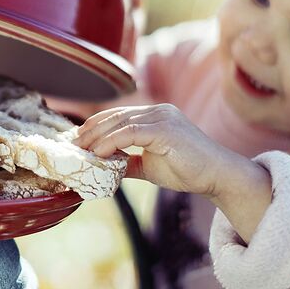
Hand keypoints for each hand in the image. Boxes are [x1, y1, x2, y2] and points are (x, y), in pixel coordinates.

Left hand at [74, 103, 229, 196]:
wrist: (217, 177)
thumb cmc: (187, 170)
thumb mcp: (149, 165)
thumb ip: (128, 162)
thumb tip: (104, 166)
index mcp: (155, 115)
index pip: (118, 115)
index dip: (95, 125)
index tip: (77, 139)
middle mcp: (158, 111)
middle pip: (115, 116)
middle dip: (90, 130)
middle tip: (72, 144)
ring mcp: (163, 117)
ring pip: (120, 123)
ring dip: (96, 137)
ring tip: (80, 150)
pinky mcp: (166, 129)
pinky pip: (130, 133)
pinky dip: (111, 142)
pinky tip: (98, 153)